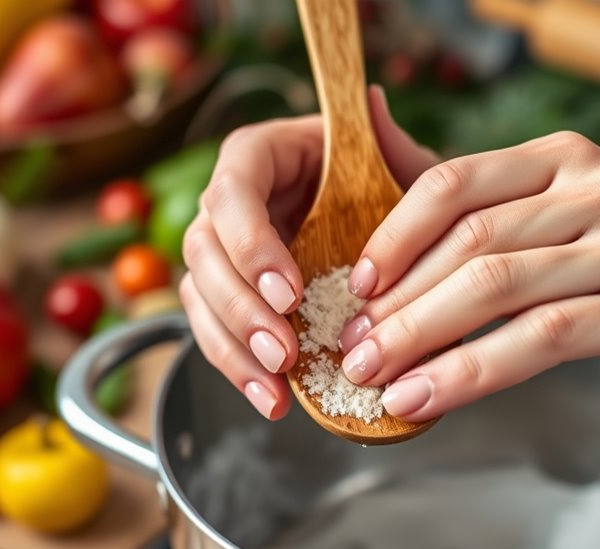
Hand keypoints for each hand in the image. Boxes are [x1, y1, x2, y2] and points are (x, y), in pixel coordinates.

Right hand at [179, 86, 437, 420]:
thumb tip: (372, 101)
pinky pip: (217, 332)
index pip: (232, 191)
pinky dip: (239, 369)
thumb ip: (388, 145)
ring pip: (199, 297)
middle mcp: (230, 203)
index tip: (288, 290)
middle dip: (241, 307)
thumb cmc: (386, 189)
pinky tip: (271, 397)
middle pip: (204, 252)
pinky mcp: (233, 296)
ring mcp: (226, 253)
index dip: (251, 243)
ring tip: (275, 385)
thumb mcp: (400, 169)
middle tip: (283, 349)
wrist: (384, 230)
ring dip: (234, 346)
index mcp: (260, 158)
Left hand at [340, 131, 599, 421]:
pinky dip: (476, 368)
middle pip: (470, 240)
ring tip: (375, 375)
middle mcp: (592, 192)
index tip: (360, 283)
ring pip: (499, 286)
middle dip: (399, 301)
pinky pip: (545, 336)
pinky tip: (433, 393)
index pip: (457, 182)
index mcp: (564, 161)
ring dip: (423, 336)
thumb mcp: (580, 199)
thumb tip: (391, 158)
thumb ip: (496, 198)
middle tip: (352, 345)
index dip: (395, 233)